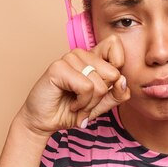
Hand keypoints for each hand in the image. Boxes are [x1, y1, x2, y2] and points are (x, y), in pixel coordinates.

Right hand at [14, 35, 130, 138]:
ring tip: (77, 104)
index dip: (118, 66)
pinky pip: (86, 87)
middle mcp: (81, 54)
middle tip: (86, 101)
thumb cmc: (71, 110)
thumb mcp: (101, 105)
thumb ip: (117, 94)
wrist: (45, 122)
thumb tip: (123, 81)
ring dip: (90, 103)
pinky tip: (71, 104)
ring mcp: (69, 59)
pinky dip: (82, 103)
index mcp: (93, 58)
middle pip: (113, 73)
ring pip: (99, 84)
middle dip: (102, 96)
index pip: (114, 44)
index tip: (106, 84)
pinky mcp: (58, 67)